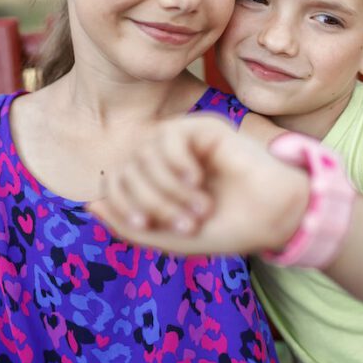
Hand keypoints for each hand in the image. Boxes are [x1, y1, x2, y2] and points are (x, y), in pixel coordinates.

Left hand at [86, 114, 308, 255]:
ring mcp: (184, 139)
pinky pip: (168, 135)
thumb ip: (129, 224)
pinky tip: (199, 179)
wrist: (273, 217)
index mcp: (155, 180)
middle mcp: (165, 156)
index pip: (115, 183)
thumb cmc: (226, 227)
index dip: (124, 205)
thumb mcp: (169, 236)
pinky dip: (177, 163)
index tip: (153, 227)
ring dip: (168, 187)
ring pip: (144, 153)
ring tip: (200, 206)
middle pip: (126, 168)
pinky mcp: (203, 126)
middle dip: (152, 201)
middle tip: (187, 222)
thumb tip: (88, 203)